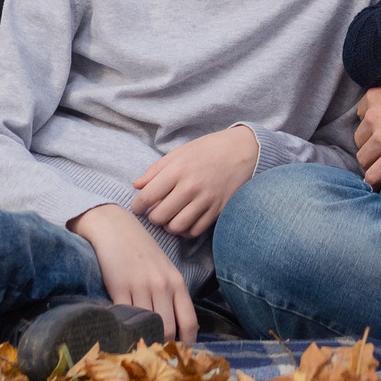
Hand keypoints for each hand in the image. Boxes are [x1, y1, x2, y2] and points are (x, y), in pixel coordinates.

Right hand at [69, 203, 197, 343]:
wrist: (115, 227)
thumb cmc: (141, 250)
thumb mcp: (164, 270)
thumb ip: (171, 296)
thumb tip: (175, 329)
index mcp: (177, 282)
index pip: (190, 322)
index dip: (187, 344)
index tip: (179, 354)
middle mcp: (163, 286)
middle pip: (169, 330)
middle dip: (164, 347)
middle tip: (158, 358)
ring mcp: (141, 287)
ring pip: (148, 327)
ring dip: (144, 341)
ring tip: (140, 351)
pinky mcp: (119, 287)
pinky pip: (125, 317)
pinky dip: (124, 329)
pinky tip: (122, 335)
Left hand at [131, 126, 259, 237]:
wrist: (243, 150)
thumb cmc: (208, 149)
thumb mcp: (179, 152)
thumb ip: (155, 170)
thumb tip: (136, 186)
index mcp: (178, 170)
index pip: (147, 197)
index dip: (137, 206)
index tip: (138, 207)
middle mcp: (191, 186)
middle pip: (159, 216)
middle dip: (153, 217)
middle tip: (155, 211)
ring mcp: (206, 200)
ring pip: (176, 227)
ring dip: (169, 226)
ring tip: (170, 217)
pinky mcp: (218, 210)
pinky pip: (195, 230)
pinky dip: (186, 230)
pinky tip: (185, 221)